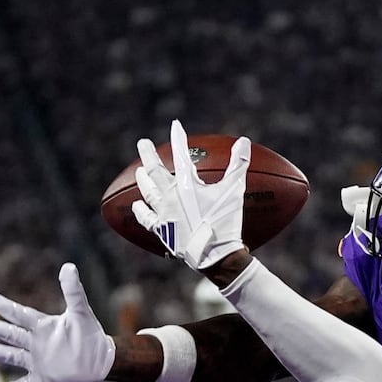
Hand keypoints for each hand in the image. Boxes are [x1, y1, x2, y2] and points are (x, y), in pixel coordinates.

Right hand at [0, 263, 115, 381]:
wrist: (102, 360)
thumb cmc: (90, 334)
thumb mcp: (81, 312)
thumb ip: (73, 291)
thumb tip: (69, 266)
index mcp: (43, 327)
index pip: (21, 315)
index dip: (7, 307)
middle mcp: (36, 343)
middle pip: (14, 335)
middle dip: (3, 331)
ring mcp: (37, 361)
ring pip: (14, 357)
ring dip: (1, 354)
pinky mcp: (43, 379)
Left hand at [131, 120, 251, 269]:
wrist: (215, 255)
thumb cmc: (226, 223)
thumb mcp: (235, 192)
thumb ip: (238, 165)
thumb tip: (244, 141)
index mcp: (186, 184)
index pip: (181, 154)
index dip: (178, 138)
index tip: (175, 125)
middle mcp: (170, 196)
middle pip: (154, 170)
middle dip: (148, 154)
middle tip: (143, 143)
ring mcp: (163, 214)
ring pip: (148, 192)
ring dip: (143, 179)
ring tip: (139, 171)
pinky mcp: (162, 230)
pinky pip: (146, 218)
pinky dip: (141, 211)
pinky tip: (137, 205)